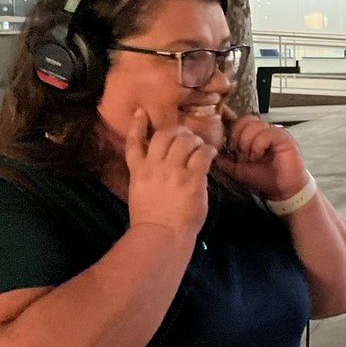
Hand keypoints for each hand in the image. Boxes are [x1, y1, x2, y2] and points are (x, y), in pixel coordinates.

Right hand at [125, 108, 215, 241]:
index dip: (137, 125)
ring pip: (185, 141)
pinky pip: (202, 155)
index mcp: (139, 171)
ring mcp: (173, 171)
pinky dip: (208, 151)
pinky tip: (211, 155)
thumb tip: (162, 165)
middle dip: (178, 132)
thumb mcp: (139, 192)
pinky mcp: (192, 178)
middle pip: (164, 135)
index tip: (141, 112)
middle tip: (188, 138)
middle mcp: (154, 166)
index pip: (134, 142)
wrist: (161, 235)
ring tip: (201, 147)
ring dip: (195, 141)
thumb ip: (147, 175)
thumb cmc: (151, 219)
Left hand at [215, 107, 308, 200]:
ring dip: (248, 144)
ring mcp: (274, 132)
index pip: (238, 120)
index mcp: (253, 135)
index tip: (227, 141)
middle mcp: (264, 130)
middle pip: (244, 120)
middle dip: (237, 138)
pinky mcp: (284, 137)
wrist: (282, 190)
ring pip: (253, 126)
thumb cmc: (263, 179)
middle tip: (241, 155)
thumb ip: (225, 159)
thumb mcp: (236, 169)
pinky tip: (260, 156)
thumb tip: (210, 152)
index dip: (230, 127)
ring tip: (251, 158)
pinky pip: (266, 133)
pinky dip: (258, 146)